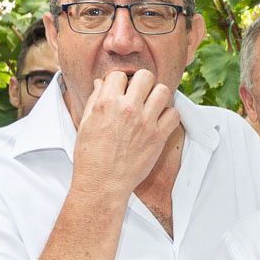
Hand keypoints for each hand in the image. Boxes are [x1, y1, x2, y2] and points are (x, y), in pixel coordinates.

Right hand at [72, 69, 177, 198]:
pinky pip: (174, 114)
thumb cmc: (90, 157)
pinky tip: (159, 122)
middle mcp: (127, 108)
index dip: (120, 82)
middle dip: (142, 83)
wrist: (102, 184)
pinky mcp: (158, 137)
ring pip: (163, 91)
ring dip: (158, 97)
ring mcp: (145, 122)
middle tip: (140, 95)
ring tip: (151, 107)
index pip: (118, 75)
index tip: (122, 91)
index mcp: (106, 103)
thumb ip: (95, 100)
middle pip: (145, 76)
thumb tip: (100, 83)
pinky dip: (169, 116)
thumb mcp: (85, 124)